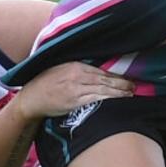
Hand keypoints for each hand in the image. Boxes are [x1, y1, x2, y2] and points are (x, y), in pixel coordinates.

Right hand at [16, 62, 134, 119]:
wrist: (31, 98)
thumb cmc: (46, 84)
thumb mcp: (60, 69)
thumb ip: (77, 69)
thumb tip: (96, 71)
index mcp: (75, 66)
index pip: (101, 70)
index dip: (116, 74)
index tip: (127, 77)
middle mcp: (77, 75)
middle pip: (105, 78)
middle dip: (121, 82)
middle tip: (134, 85)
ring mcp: (76, 88)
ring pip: (103, 89)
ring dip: (118, 91)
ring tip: (130, 93)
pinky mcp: (74, 101)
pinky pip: (95, 99)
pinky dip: (108, 99)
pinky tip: (117, 100)